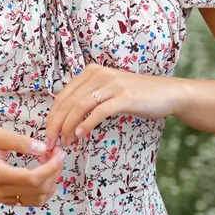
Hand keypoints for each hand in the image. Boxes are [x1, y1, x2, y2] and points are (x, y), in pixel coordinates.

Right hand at [0, 125, 66, 207]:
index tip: (59, 153)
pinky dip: (43, 189)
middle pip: (39, 190)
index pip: (33, 179)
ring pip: (38, 199)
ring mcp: (3, 197)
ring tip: (51, 163)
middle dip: (54, 173)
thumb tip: (43, 149)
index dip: (51, 168)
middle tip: (56, 154)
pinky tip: (42, 173)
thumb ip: (20, 142)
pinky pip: (32, 201)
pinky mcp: (6, 199)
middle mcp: (1, 190)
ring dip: (51, 182)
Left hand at [45, 65, 186, 147]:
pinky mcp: (124, 96)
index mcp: (91, 72)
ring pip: (80, 106)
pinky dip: (87, 124)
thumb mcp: (108, 91)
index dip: (52, 116)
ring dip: (68, 126)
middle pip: (68, 101)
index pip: (62, 95)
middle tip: (51, 143)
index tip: (48, 134)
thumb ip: (89, 98)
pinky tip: (81, 134)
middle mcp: (99, 74)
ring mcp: (112, 84)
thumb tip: (66, 120)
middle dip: (55, 124)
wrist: (167, 93)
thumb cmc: (136, 95)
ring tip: (65, 141)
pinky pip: (99, 111)